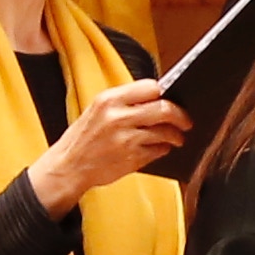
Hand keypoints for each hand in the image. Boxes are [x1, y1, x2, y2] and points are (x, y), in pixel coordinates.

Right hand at [26, 74, 190, 210]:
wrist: (67, 167)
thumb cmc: (84, 138)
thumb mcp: (97, 110)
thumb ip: (124, 102)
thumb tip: (158, 97)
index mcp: (109, 100)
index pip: (151, 87)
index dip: (166, 93)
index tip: (172, 98)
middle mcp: (118, 117)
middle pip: (165, 109)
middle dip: (181, 116)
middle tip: (186, 121)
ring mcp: (126, 139)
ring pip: (166, 132)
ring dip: (176, 135)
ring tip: (176, 137)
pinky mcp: (132, 158)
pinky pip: (159, 150)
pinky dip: (164, 149)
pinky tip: (160, 148)